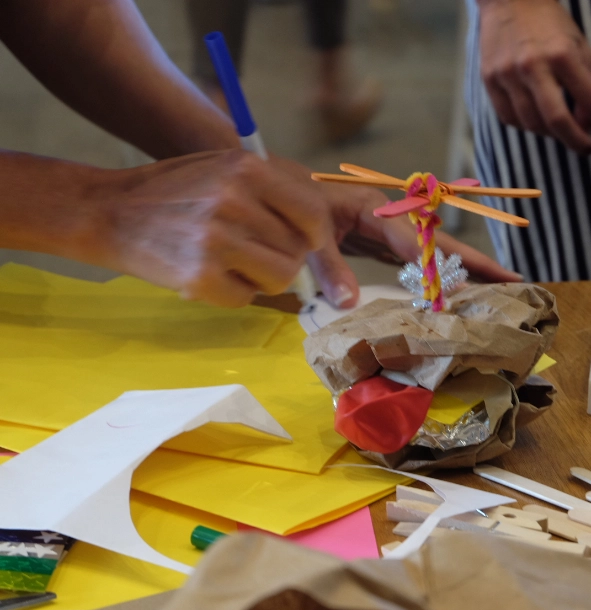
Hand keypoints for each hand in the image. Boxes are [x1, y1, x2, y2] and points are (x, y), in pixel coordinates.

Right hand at [98, 150, 328, 306]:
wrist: (109, 211)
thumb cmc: (177, 190)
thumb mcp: (225, 169)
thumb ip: (273, 194)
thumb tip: (320, 237)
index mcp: (246, 169)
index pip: (312, 213)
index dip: (316, 236)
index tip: (308, 243)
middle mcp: (233, 202)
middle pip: (298, 252)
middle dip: (285, 258)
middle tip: (255, 252)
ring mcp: (216, 241)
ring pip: (280, 279)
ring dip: (264, 279)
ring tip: (235, 264)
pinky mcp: (199, 277)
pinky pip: (245, 299)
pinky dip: (232, 293)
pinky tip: (209, 274)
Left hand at [296, 175, 523, 308]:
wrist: (267, 184)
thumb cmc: (288, 200)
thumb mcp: (308, 233)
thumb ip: (328, 266)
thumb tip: (348, 303)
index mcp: (374, 206)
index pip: (416, 239)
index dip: (440, 263)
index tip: (465, 285)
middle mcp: (387, 216)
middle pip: (438, 241)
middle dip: (475, 261)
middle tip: (513, 280)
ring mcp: (382, 229)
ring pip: (429, 251)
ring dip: (459, 268)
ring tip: (492, 287)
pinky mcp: (373, 240)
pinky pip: (409, 259)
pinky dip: (430, 273)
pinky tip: (446, 289)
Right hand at [478, 0, 590, 154]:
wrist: (511, 0)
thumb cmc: (551, 25)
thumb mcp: (579, 46)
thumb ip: (588, 84)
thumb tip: (587, 123)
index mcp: (562, 54)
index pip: (589, 100)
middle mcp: (533, 66)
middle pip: (557, 121)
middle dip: (576, 141)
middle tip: (586, 148)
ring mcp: (508, 74)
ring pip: (531, 124)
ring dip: (551, 133)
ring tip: (561, 129)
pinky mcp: (489, 79)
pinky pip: (509, 117)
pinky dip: (526, 125)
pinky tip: (536, 119)